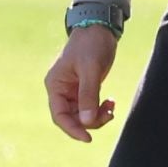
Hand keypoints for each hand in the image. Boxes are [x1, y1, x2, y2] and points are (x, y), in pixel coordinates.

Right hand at [45, 25, 117, 141]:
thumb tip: (88, 122)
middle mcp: (61, 89)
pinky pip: (90, 108)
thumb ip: (88, 95)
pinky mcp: (83, 89)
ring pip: (82, 115)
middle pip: (72, 118)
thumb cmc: (91, 44)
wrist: (99, 28)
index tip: (88, 138)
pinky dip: (100, 109)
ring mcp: (72, 90)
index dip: (72, 129)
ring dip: (97, 116)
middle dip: (90, 121)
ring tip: (112, 106)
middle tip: (109, 114)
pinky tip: (111, 102)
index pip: (59, 115)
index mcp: (55, 84)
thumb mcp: (91, 69)